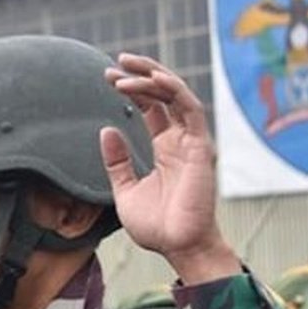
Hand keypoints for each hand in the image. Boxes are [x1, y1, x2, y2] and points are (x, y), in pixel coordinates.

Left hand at [101, 54, 237, 285]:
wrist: (178, 247)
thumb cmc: (156, 226)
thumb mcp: (125, 190)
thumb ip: (117, 161)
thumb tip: (106, 130)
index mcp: (165, 149)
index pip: (151, 108)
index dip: (132, 89)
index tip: (107, 78)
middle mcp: (180, 140)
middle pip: (164, 95)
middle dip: (141, 74)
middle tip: (116, 62)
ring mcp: (192, 141)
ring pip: (176, 95)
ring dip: (152, 76)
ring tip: (126, 66)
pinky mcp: (200, 146)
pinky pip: (190, 109)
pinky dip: (172, 90)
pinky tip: (151, 79)